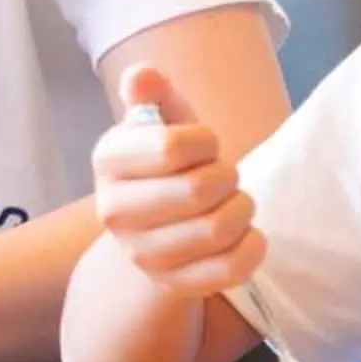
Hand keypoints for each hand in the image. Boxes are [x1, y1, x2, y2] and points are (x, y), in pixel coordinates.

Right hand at [92, 65, 262, 298]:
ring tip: (232, 202)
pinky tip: (246, 234)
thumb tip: (143, 76)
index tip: (203, 145)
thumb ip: (152, 92)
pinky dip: (254, 245)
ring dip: (242, 208)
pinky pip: (233, 268)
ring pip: (218, 229)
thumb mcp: (160, 121)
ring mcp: (143, 254)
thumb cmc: (167, 165)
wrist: (158, 227)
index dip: (204, 141)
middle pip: (198, 190)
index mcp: (107, 160)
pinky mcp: (176, 285)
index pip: (171, 148)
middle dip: (226, 175)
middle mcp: (113, 212)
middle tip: (222, 177)